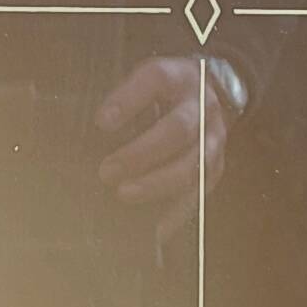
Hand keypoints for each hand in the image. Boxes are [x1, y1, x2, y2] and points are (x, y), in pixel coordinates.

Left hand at [94, 56, 234, 209]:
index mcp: (179, 77)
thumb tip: (89, 131)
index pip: (156, 80)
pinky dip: (179, 212)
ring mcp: (214, 137)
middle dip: (141, 153)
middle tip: (107, 171)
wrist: (215, 90)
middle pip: (178, 129)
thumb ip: (124, 98)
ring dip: (158, 183)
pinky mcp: (217, 164)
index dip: (128, 100)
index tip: (101, 123)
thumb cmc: (166, 90)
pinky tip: (157, 229)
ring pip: (193, 164)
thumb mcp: (147, 78)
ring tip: (124, 194)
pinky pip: (201, 191)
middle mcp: (202, 106)